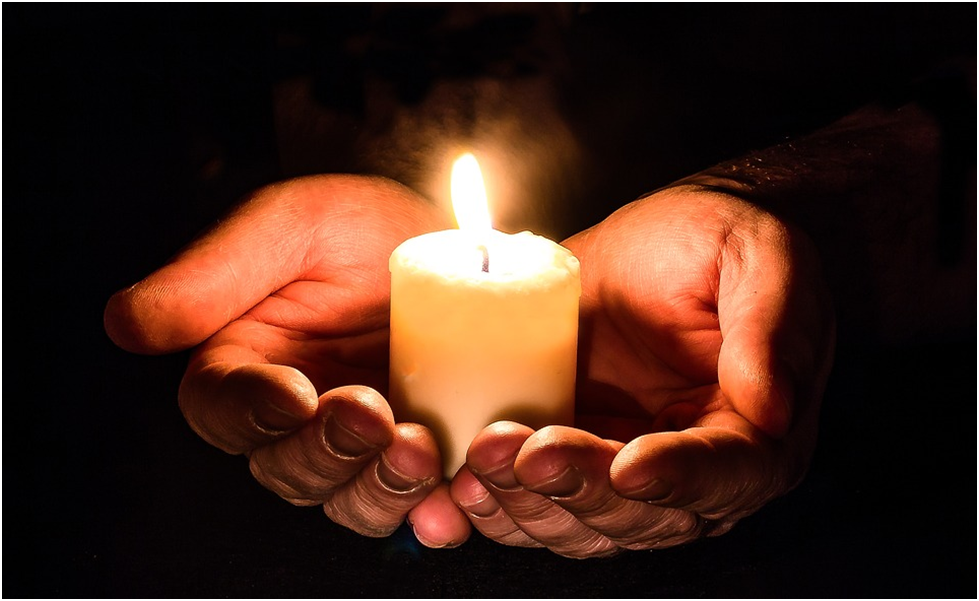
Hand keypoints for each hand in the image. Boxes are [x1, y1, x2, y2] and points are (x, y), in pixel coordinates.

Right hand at [104, 174, 471, 545]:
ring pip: (347, 499)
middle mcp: (295, 417)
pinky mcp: (419, 455)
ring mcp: (360, 443)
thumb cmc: (360, 226)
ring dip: (378, 487)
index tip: (295, 395)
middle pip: (285, 467)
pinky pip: (416, 506)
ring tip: (420, 448)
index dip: (252, 411)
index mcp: (246, 363)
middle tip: (371, 414)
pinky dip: (432, 511)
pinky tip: (452, 495)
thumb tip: (127, 324)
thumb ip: (216, 270)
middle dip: (327, 452)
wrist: (455, 242)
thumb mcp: (292, 223)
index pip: (221, 407)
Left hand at [450, 184, 835, 557]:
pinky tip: (464, 480)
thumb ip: (770, 324)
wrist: (660, 241)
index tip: (628, 466)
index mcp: (754, 434)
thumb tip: (770, 407)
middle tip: (524, 451)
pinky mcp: (569, 455)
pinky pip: (536, 501)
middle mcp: (692, 472)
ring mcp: (623, 470)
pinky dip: (500, 502)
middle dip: (579, 489)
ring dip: (528, 503)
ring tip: (481, 459)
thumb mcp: (761, 257)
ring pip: (581, 523)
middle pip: (641, 515)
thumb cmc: (719, 242)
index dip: (677, 479)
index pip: (726, 476)